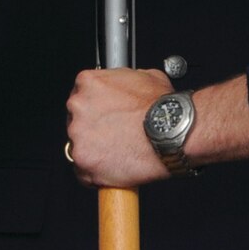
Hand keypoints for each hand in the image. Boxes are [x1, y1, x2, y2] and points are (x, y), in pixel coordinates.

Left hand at [65, 67, 172, 187]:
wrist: (171, 131)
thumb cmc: (161, 107)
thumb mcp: (145, 76)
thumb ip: (123, 80)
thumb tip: (125, 87)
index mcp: (88, 83)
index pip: (81, 95)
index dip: (96, 109)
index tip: (105, 117)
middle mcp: (78, 106)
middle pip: (76, 120)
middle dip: (93, 129)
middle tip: (113, 135)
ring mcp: (78, 134)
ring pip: (78, 146)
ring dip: (94, 151)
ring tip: (117, 152)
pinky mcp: (83, 160)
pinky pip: (83, 172)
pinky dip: (96, 173)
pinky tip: (113, 167)